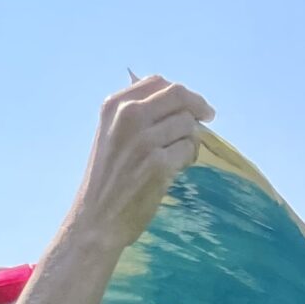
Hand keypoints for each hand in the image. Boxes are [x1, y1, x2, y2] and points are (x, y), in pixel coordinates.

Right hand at [70, 76, 213, 252]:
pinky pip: (188, 149)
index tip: (192, 103)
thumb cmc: (104, 183)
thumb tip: (175, 103)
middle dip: (198, 105)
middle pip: (178, 95)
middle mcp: (128, 116)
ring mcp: (144, 140)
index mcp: (114, 105)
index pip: (157, 81)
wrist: (95, 222)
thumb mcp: (110, 137)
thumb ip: (135, 116)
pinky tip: (179, 169)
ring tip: (183, 155)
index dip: (180, 92)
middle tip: (208, 117)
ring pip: (187, 123)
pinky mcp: (158, 164)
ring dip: (192, 138)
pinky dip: (189, 158)